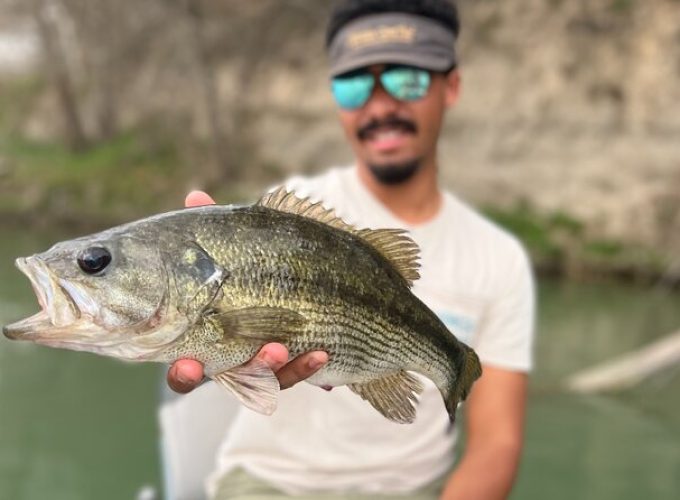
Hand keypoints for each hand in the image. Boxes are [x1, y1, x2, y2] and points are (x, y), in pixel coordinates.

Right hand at [166, 191, 328, 393]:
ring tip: (277, 348)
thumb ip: (215, 229)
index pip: (181, 363)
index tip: (187, 363)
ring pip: (261, 379)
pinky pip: (298, 375)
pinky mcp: (293, 366)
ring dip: (267, 366)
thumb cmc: (255, 264)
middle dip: (215, 375)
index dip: (182, 371)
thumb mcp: (236, 245)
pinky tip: (321, 353)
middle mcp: (227, 356)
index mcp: (202, 334)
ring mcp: (262, 364)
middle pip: (217, 379)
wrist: (314, 286)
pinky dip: (307, 366)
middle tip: (210, 365)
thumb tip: (195, 197)